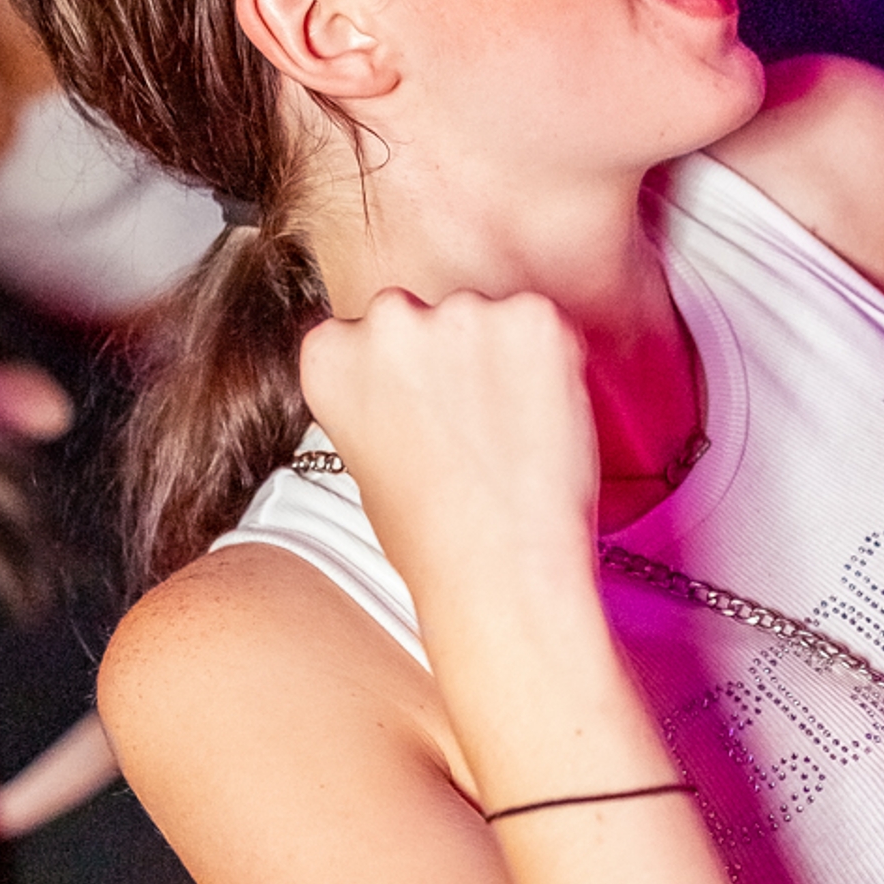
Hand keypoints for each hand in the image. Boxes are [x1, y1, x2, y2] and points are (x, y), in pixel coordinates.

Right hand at [300, 288, 601, 621]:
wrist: (500, 572)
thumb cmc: (433, 540)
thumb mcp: (365, 461)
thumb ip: (377, 397)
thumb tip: (415, 378)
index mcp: (330, 353)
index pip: (364, 333)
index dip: (402, 376)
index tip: (421, 412)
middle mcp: (387, 317)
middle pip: (424, 313)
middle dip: (449, 355)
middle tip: (475, 426)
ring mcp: (461, 311)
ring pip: (488, 316)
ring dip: (503, 358)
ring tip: (510, 437)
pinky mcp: (533, 316)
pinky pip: (546, 327)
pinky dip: (554, 364)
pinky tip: (543, 423)